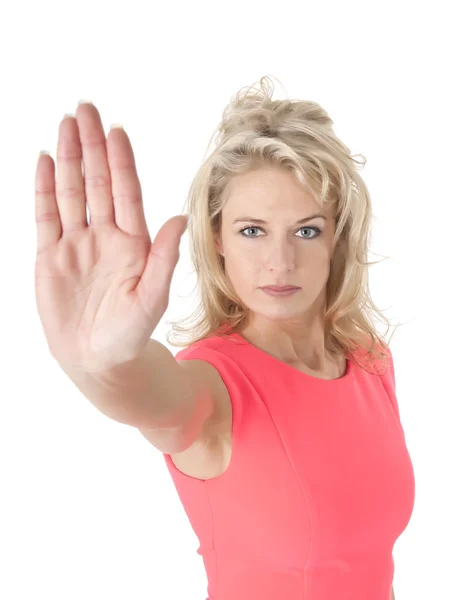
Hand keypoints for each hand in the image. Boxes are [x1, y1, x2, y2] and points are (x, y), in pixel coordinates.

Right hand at [34, 102, 187, 373]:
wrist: (98, 359)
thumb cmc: (131, 332)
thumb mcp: (152, 296)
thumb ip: (165, 257)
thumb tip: (180, 218)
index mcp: (133, 242)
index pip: (126, 192)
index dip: (121, 161)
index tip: (117, 130)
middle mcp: (105, 236)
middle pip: (98, 182)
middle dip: (92, 146)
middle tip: (86, 109)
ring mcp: (77, 244)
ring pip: (72, 192)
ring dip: (69, 158)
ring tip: (66, 124)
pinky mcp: (50, 256)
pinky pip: (46, 215)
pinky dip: (44, 188)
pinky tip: (45, 161)